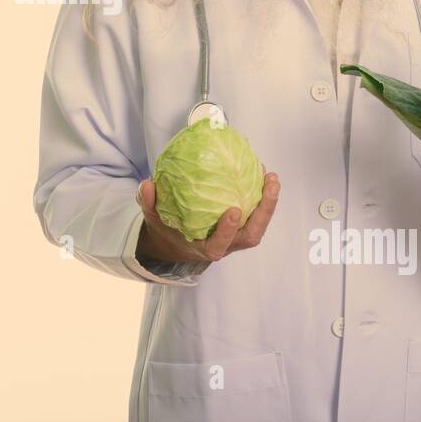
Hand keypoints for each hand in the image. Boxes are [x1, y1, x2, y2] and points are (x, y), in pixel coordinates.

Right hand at [135, 166, 279, 264]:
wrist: (176, 241)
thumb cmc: (167, 227)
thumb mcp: (153, 217)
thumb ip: (148, 202)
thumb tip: (147, 184)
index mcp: (204, 247)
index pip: (219, 244)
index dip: (227, 230)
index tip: (234, 210)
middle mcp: (225, 245)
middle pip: (250, 236)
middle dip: (264, 213)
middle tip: (270, 186)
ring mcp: (236, 237)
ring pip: (259, 226)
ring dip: (269, 203)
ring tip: (272, 178)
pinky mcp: (242, 226)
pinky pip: (257, 214)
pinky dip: (263, 196)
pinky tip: (264, 174)